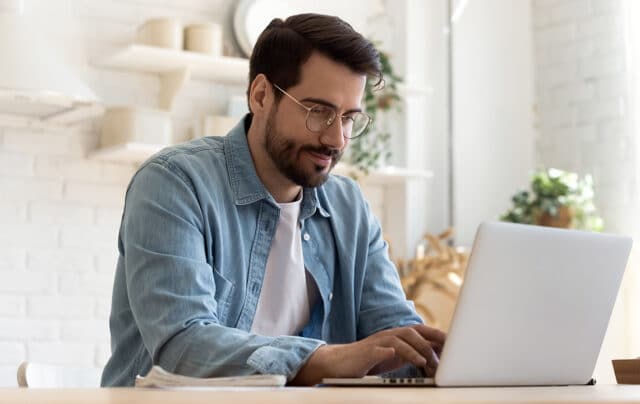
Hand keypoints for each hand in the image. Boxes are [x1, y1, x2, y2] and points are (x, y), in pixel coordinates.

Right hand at [290, 324, 445, 384]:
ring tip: (425, 362)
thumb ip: (411, 353)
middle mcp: (389, 335)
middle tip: (443, 356)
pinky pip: (381, 349)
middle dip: (430, 342)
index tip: (453, 343)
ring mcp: (378, 342)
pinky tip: (401, 358)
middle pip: (413, 332)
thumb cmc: (368, 360)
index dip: (437, 335)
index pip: (420, 331)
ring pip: (400, 339)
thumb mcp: (394, 356)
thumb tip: (434, 356)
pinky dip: (392, 352)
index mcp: (397, 336)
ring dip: (415, 350)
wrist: (339, 363)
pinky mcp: (367, 352)